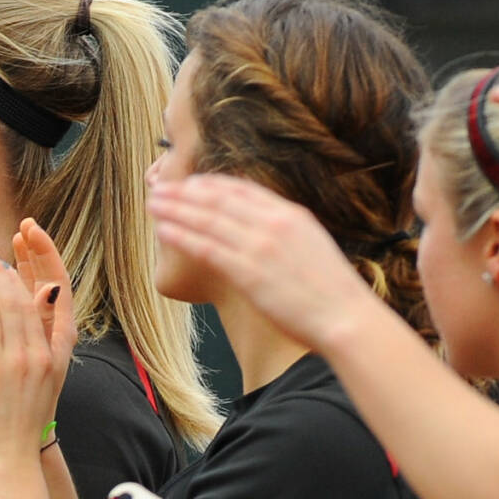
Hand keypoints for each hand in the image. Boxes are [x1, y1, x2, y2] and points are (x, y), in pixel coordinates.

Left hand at [0, 229, 73, 491]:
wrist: (9, 461)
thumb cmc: (26, 417)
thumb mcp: (48, 375)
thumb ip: (43, 334)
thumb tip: (39, 290)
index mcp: (55, 354)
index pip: (56, 294)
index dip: (44, 259)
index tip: (30, 238)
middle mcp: (32, 357)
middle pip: (18, 298)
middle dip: (3, 269)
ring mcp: (3, 368)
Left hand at [146, 174, 381, 354]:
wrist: (345, 316)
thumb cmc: (330, 292)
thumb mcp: (311, 247)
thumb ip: (286, 234)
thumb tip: (265, 229)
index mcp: (291, 215)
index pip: (244, 189)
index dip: (212, 184)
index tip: (191, 182)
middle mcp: (274, 224)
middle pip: (220, 199)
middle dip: (186, 191)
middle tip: (160, 186)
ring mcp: (261, 247)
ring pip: (208, 220)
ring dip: (176, 209)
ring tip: (152, 203)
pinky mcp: (249, 273)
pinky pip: (208, 249)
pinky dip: (183, 236)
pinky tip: (164, 230)